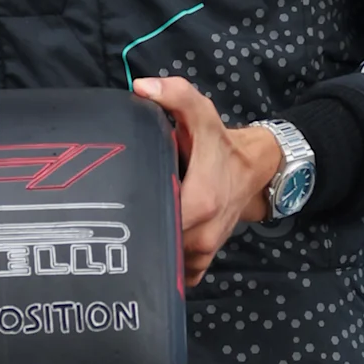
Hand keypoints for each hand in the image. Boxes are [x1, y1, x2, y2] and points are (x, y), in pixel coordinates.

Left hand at [131, 76, 284, 287]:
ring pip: (163, 263)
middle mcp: (201, 235)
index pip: (156, 220)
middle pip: (154, 245)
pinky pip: (174, 274)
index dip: (132, 213)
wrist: (254, 171)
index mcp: (199, 202)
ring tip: (124, 228)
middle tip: (109, 215)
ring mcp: (202, 253)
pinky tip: (143, 247)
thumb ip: (175, 95)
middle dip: (132, 232)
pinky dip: (160, 264)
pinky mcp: (201, 261)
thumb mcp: (201, 114)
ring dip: (145, 248)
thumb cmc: (221, 144)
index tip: (112, 202)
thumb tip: (142, 88)